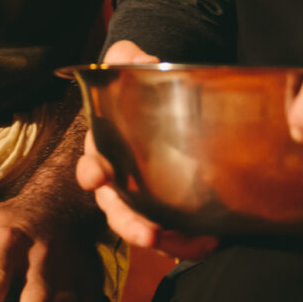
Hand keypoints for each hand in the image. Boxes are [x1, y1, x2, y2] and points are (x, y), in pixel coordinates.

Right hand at [71, 40, 218, 260]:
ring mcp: (144, 199)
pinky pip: (175, 233)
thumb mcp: (134, 68)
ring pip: (146, 226)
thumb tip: (126, 55)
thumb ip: (127, 59)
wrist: (169, 104)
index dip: (92, 173)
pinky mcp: (169, 210)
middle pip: (117, 208)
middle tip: (147, 235)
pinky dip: (190, 241)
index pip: (92, 164)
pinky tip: (211, 241)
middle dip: (128, 223)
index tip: (95, 178)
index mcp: (105, 148)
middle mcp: (120, 181)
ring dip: (164, 241)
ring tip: (193, 247)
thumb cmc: (141, 89)